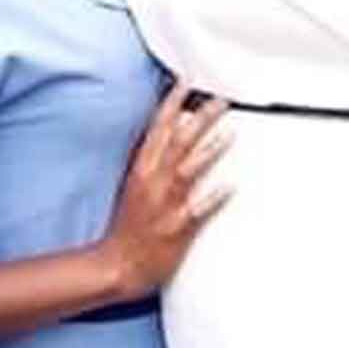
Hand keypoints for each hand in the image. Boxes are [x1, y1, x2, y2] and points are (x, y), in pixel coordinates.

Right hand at [107, 83, 230, 299]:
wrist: (118, 266)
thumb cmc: (128, 225)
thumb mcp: (135, 183)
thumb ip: (153, 157)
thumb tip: (175, 128)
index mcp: (141, 168)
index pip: (158, 127)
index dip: (172, 102)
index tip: (186, 82)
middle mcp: (152, 182)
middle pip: (178, 143)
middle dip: (199, 119)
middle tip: (220, 100)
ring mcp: (165, 205)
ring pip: (188, 170)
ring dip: (209, 150)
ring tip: (228, 133)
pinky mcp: (177, 228)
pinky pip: (198, 210)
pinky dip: (213, 197)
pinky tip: (230, 186)